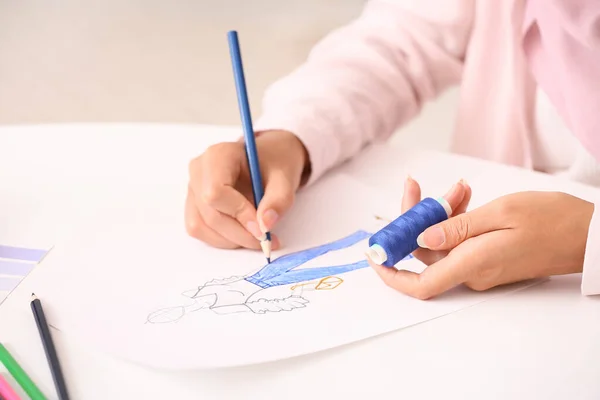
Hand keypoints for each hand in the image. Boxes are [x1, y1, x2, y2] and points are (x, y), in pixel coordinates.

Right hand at [186, 130, 308, 249]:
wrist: (270, 160)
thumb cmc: (275, 164)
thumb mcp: (286, 178)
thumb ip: (279, 200)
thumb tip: (265, 225)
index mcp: (219, 155)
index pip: (215, 192)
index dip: (238, 214)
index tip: (262, 227)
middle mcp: (199, 170)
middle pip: (209, 213)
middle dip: (239, 233)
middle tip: (266, 239)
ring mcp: (193, 188)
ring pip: (200, 226)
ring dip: (231, 240)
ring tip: (257, 237)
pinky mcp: (193, 204)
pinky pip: (199, 230)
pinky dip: (223, 239)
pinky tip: (243, 233)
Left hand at [370, 179, 593, 299]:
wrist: (588, 234)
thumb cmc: (552, 220)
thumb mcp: (501, 213)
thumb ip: (457, 227)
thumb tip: (422, 238)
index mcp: (473, 263)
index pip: (421, 284)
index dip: (392, 275)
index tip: (375, 256)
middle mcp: (472, 270)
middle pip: (425, 252)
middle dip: (414, 217)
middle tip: (415, 186)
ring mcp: (480, 266)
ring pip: (441, 242)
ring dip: (439, 212)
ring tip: (458, 188)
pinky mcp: (487, 258)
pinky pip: (458, 241)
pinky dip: (455, 218)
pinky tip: (464, 196)